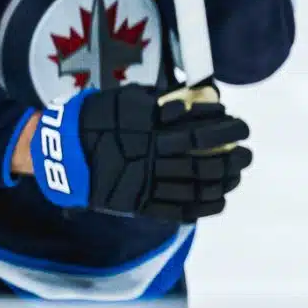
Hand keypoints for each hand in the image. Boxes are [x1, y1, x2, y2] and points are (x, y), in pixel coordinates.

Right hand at [30, 86, 251, 222]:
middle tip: (247, 154)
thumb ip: (163, 101)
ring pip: (197, 186)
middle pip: (206, 159)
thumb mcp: (130, 99)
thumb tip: (198, 98)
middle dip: (233, 157)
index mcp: (153, 129)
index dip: (228, 128)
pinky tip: (220, 201)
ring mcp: (147, 182)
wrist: (60, 150)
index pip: (203, 129)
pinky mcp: (140, 203)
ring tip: (237, 175)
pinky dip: (204, 206)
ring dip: (223, 181)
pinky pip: (179, 209)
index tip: (242, 127)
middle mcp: (154, 156)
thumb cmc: (97, 117)